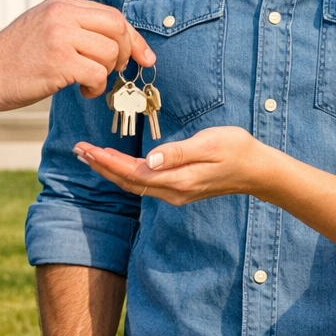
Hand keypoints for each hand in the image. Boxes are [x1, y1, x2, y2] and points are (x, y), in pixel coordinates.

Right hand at [0, 0, 154, 111]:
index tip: (143, 56)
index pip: (111, 14)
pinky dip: (95, 87)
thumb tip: (115, 39)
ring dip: (106, 74)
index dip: (132, 37)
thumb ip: (74, 25)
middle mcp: (62, 14)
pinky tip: (82, 90)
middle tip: (115, 71)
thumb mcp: (43, 26)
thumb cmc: (14, 58)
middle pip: (117, 28)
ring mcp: (60, 36)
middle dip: (125, 54)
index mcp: (61, 3)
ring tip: (88, 82)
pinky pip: (97, 74)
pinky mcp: (58, 61)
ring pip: (109, 53)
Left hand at [75, 126, 271, 204]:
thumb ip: (178, 152)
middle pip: (127, 181)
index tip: (87, 149)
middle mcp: (172, 191)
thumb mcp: (209, 143)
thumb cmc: (236, 149)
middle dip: (101, 166)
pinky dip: (125, 172)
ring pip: (133, 184)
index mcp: (177, 179)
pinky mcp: (178, 188)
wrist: (257, 170)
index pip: (132, 173)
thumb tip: (149, 159)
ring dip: (110, 170)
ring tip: (89, 156)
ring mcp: (175, 192)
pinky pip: (144, 183)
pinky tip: (116, 164)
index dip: (107, 162)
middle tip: (78, 149)